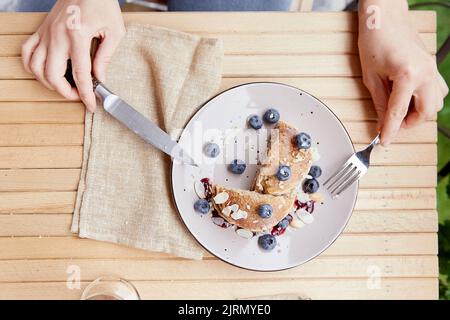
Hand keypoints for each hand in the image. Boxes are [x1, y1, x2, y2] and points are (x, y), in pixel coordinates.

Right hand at [21, 0, 124, 111]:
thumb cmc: (102, 3)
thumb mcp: (114, 31)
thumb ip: (106, 56)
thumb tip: (100, 77)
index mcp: (77, 36)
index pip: (80, 74)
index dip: (85, 94)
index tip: (91, 105)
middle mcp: (57, 36)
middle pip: (52, 75)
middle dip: (65, 92)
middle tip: (79, 95)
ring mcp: (46, 33)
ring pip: (36, 67)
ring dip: (48, 83)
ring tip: (64, 86)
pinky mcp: (41, 30)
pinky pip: (27, 52)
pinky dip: (32, 66)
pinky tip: (45, 71)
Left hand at [358, 0, 447, 144]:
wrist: (385, 18)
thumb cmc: (374, 41)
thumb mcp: (371, 76)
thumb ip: (379, 102)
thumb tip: (381, 123)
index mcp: (407, 75)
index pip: (399, 112)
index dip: (391, 130)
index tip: (384, 142)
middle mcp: (425, 72)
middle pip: (426, 112)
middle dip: (409, 123)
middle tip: (392, 125)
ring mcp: (432, 68)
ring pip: (436, 102)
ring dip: (419, 112)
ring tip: (400, 112)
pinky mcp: (432, 66)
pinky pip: (438, 90)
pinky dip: (426, 99)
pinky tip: (410, 98)